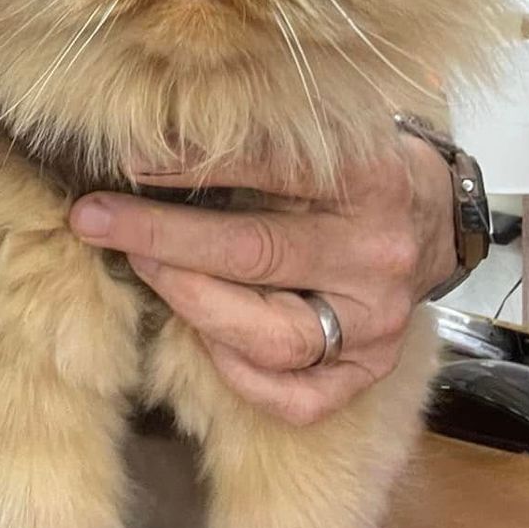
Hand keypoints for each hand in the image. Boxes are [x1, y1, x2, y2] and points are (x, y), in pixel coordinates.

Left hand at [67, 134, 455, 427]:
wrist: (432, 213)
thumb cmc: (353, 162)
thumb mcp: (316, 130)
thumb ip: (251, 135)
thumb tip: (149, 140)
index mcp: (369, 177)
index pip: (270, 169)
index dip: (190, 166)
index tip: (125, 161)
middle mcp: (376, 253)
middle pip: (255, 253)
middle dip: (161, 237)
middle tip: (96, 219)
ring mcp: (377, 321)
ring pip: (271, 337)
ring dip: (190, 303)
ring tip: (144, 267)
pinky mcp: (372, 368)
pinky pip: (297, 397)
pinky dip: (239, 374)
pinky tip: (203, 336)